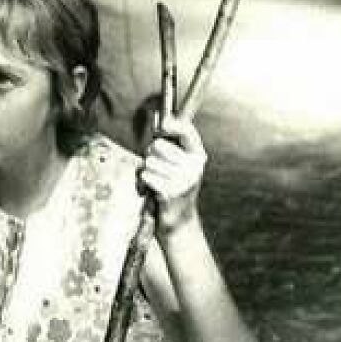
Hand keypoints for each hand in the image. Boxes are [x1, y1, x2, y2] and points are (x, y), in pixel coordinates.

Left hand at [136, 115, 206, 237]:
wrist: (179, 223)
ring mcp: (183, 180)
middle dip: (150, 155)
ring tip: (154, 182)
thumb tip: (158, 118)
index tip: (162, 124)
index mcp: (198, 157)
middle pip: (158, 146)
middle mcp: (193, 167)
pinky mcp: (170, 192)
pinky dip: (142, 183)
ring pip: (149, 162)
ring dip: (145, 172)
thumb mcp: (178, 167)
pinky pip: (145, 176)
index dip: (173, 125)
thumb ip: (171, 145)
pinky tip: (150, 192)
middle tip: (155, 168)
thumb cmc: (174, 190)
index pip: (186, 132)